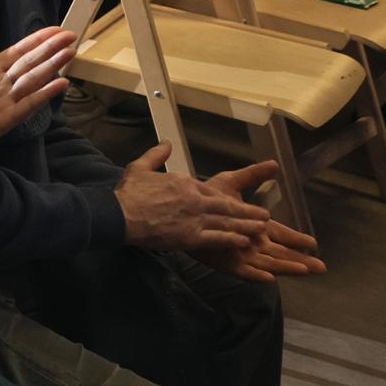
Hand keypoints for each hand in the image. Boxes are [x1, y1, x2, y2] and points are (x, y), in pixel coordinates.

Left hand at [0, 25, 74, 180]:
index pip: (17, 52)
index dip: (35, 40)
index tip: (55, 29)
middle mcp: (1, 85)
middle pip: (30, 62)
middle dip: (49, 49)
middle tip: (71, 35)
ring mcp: (6, 101)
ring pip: (33, 79)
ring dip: (51, 66)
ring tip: (69, 52)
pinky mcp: (7, 118)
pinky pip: (29, 103)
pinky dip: (44, 93)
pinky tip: (60, 83)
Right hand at [114, 143, 272, 254]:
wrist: (120, 214)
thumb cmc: (128, 193)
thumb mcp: (140, 168)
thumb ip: (156, 155)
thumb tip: (166, 143)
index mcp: (184, 183)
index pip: (210, 190)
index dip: (226, 199)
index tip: (236, 203)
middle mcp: (195, 199)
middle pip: (227, 206)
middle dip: (248, 212)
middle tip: (264, 216)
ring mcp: (195, 218)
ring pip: (228, 222)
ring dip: (247, 225)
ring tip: (262, 228)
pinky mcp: (191, 236)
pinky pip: (218, 238)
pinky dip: (233, 239)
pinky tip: (244, 241)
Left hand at [187, 161, 324, 281]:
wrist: (179, 205)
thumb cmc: (205, 196)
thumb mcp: (231, 182)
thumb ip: (254, 174)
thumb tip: (275, 164)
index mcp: (254, 225)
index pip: (281, 234)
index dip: (297, 239)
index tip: (314, 244)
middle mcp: (250, 242)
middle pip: (280, 253)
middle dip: (300, 259)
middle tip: (320, 267)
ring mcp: (238, 253)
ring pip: (268, 264)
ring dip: (286, 267)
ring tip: (304, 269)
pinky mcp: (224, 262)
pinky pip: (242, 272)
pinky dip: (256, 275)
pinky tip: (269, 278)